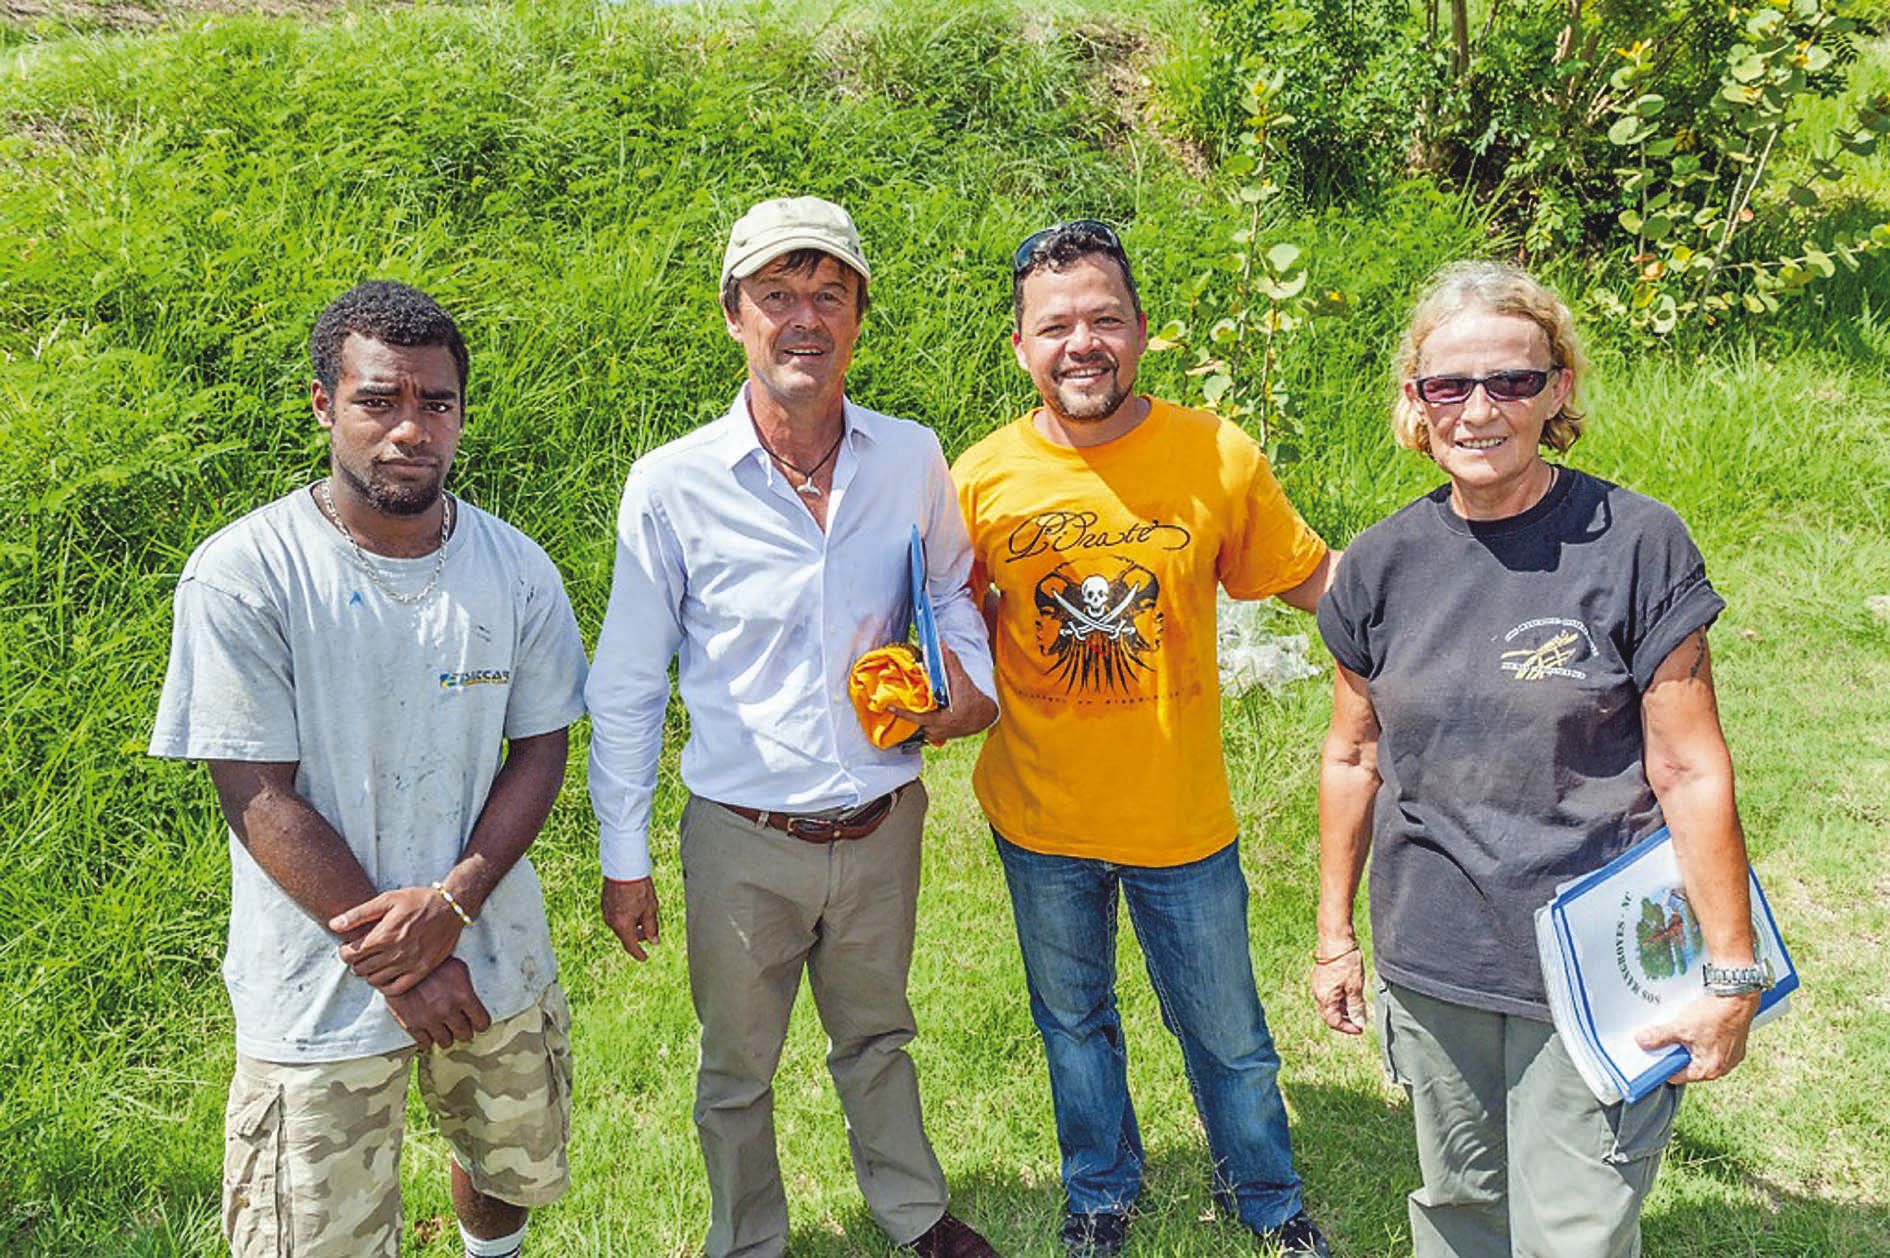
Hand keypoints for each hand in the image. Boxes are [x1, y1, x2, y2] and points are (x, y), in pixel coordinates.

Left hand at [331, 886, 462, 995]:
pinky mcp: (422, 971)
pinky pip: (395, 988)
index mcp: (383, 936)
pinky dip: (385, 986)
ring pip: (375, 979)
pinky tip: (385, 976)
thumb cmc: (418, 900)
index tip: (348, 947)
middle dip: (355, 962)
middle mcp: (394, 953)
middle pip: (360, 968)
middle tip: (360, 954)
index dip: (344, 951)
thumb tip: (333, 924)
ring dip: (368, 973)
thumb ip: (358, 914)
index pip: (350, 954)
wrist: (451, 908)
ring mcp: (408, 964)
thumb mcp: (387, 899)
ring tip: (373, 962)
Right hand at [383, 956, 490, 1049]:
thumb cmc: (430, 963)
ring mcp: (429, 1019)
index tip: (477, 1022)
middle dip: (464, 1029)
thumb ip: (467, 988)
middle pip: (465, 1035)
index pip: (482, 1022)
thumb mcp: (458, 969)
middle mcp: (447, 1010)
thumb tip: (473, 1002)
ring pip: (446, 1042)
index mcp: (463, 996)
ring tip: (443, 1027)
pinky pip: (425, 1043)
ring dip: (446, 1035)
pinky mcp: (412, 1024)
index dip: (480, 1022)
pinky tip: (429, 1030)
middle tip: (460, 1024)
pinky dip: (428, 1038)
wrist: (402, 961)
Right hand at [603, 877, 659, 961]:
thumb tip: (654, 941)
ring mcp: (606, 912)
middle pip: (625, 936)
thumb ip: (652, 928)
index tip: (644, 958)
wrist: (625, 867)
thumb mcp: (651, 909)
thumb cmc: (639, 887)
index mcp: (622, 925)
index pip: (631, 946)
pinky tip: (634, 909)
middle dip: (637, 937)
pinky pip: (616, 916)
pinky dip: (626, 918)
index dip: (639, 954)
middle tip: (649, 934)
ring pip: (620, 926)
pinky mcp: (605, 904)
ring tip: (644, 918)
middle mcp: (611, 921)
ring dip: (632, 926)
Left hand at [888, 643, 997, 743]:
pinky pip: (925, 729)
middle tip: (902, 702)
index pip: (918, 718)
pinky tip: (928, 711)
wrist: (984, 714)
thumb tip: (941, 644)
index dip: (903, 713)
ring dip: (918, 715)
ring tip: (919, 705)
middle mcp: (940, 730)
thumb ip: (950, 662)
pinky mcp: (940, 737)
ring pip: (920, 726)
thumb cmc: (973, 697)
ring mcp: (939, 735)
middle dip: (911, 711)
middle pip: (917, 722)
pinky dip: (923, 721)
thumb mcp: (962, 679)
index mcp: (945, 719)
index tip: (889, 707)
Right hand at [1312, 942, 1368, 1034]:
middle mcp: (1318, 994)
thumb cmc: (1345, 961)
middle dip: (1345, 1019)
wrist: (1335, 939)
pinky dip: (1339, 999)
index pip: (1334, 1022)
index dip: (1348, 1028)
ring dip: (1343, 1009)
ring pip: (1330, 1005)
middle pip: (1330, 1015)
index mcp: (1325, 998)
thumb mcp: (1355, 986)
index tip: (1360, 1028)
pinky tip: (1350, 993)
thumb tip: (1359, 1022)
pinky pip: (1328, 995)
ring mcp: (1318, 985)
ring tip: (1357, 1004)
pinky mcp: (1320, 978)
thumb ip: (1356, 1007)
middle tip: (1360, 1018)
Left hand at [1635, 990, 1760, 1081]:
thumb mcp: (1681, 1027)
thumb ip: (1659, 1037)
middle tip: (1669, 1037)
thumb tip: (1642, 1041)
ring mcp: (1730, 1057)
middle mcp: (1722, 1068)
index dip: (1662, 1064)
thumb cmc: (1715, 1015)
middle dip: (1676, 1052)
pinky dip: (1703, 1039)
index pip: (1676, 1076)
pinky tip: (1699, 1026)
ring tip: (1685, 1029)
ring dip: (1690, 1044)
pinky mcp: (1734, 1045)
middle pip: (1688, 1065)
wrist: (1738, 998)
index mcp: (1708, 1070)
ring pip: (1700, 1055)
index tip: (1654, 1054)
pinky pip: (1712, 1047)